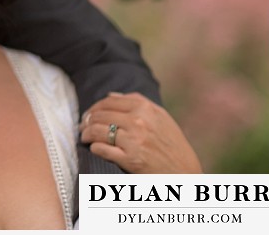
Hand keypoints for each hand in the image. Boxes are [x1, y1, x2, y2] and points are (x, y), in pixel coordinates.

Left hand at [80, 92, 201, 173]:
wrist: (185, 173)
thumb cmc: (172, 145)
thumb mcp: (161, 118)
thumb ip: (138, 102)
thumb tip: (111, 95)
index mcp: (145, 109)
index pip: (108, 102)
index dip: (94, 108)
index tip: (88, 115)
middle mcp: (139, 122)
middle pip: (100, 116)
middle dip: (87, 121)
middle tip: (82, 126)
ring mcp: (134, 141)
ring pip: (97, 131)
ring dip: (86, 134)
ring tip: (85, 137)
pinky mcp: (130, 159)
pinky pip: (101, 149)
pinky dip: (94, 148)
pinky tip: (94, 148)